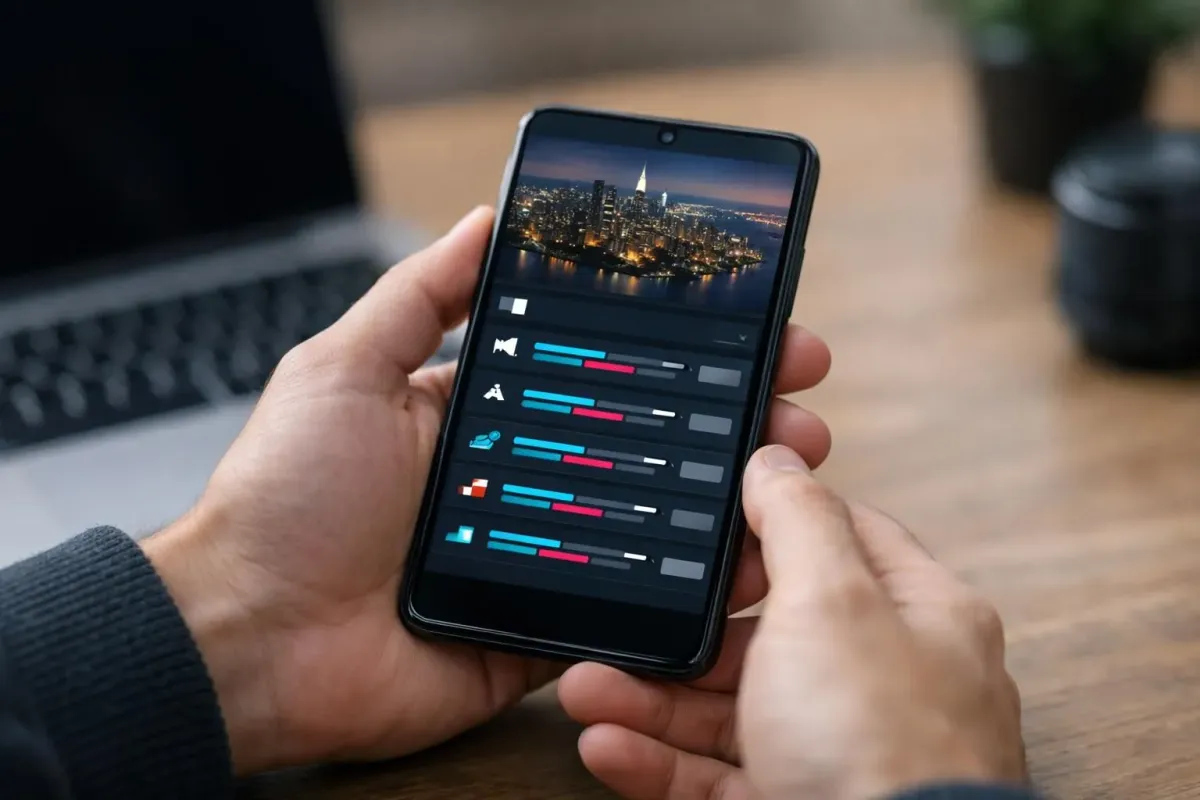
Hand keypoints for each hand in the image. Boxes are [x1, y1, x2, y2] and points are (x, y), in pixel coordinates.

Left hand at [141, 208, 835, 774]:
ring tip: (793, 475)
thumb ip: (417, 296)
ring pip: (655, 525)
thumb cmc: (285, 498)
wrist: (253, 640)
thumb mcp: (343, 369)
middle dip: (728, 420)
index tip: (743, 327)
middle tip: (794, 402)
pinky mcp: (544, 629)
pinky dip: (692, 593)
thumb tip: (483, 220)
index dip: (671, 350)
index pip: (598, 371)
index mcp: (483, 416)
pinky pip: (630, 611)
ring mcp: (538, 558)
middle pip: (644, 443)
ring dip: (730, 501)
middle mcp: (521, 482)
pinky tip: (750, 563)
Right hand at [559, 445, 1026, 799]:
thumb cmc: (884, 747)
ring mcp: (841, 752)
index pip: (840, 540)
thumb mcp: (831, 602)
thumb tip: (778, 457)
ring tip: (586, 689)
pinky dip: (661, 761)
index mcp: (917, 614)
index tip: (708, 510)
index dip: (771, 520)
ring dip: (652, 700)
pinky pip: (717, 776)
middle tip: (623, 618)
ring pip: (731, 709)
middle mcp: (883, 682)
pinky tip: (609, 745)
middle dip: (682, 629)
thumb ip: (798, 521)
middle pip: (766, 632)